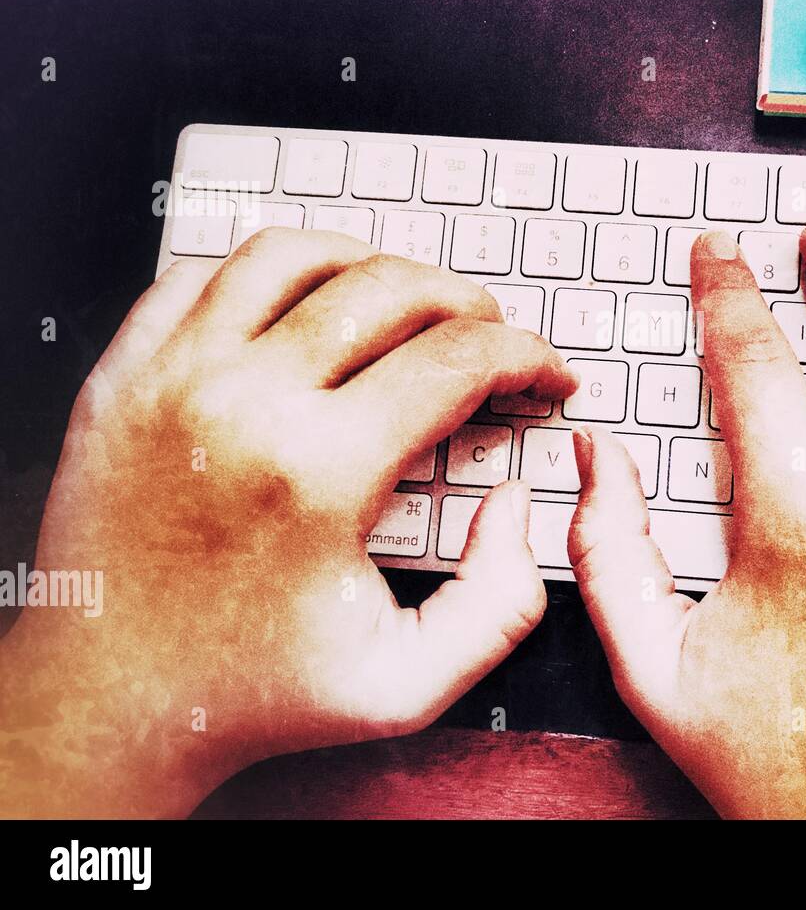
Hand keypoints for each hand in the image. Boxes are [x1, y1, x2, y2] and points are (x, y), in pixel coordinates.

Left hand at [0, 229, 576, 817]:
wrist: (107, 702)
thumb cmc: (248, 693)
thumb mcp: (406, 682)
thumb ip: (500, 602)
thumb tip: (514, 504)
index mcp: (319, 473)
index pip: (456, 360)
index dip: (526, 355)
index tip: (544, 374)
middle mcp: (244, 404)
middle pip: (389, 290)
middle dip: (467, 302)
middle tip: (490, 333)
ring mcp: (173, 379)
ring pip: (292, 256)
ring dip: (369, 263)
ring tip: (403, 295)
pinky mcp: (124, 377)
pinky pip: (200, 276)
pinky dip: (263, 273)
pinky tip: (298, 303)